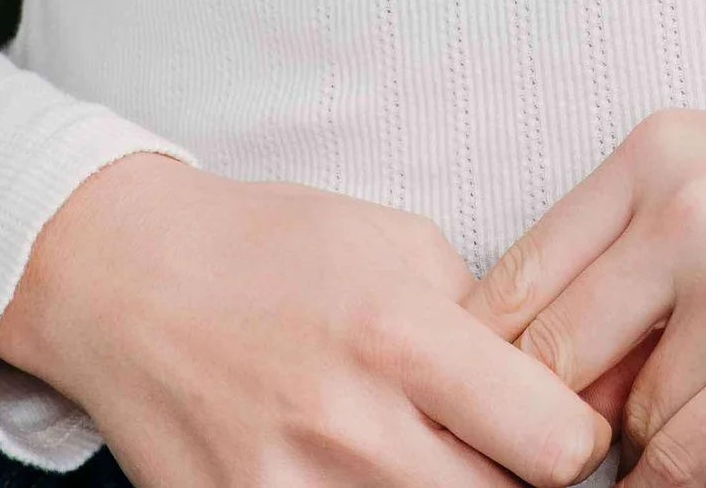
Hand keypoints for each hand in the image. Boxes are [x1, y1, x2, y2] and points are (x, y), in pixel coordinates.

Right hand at [0, 152, 613, 487]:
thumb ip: (480, 319)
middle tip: (497, 446)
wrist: (128, 281)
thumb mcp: (396, 242)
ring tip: (423, 454)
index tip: (560, 425)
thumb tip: (553, 387)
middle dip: (516, 481)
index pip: (556, 445)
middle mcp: (352, 424)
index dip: (577, 442)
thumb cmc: (270, 248)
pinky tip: (363, 473)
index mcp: (400, 333)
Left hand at [461, 111, 705, 487]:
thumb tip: (518, 364)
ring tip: (635, 438)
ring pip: (626, 412)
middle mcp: (689, 211)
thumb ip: (612, 251)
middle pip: (558, 348)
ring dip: (624, 442)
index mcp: (652, 156)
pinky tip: (656, 482)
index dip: (490, 353)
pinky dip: (661, 483)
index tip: (482, 396)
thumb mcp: (692, 180)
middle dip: (544, 412)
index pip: (524, 271)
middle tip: (543, 444)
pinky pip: (683, 456)